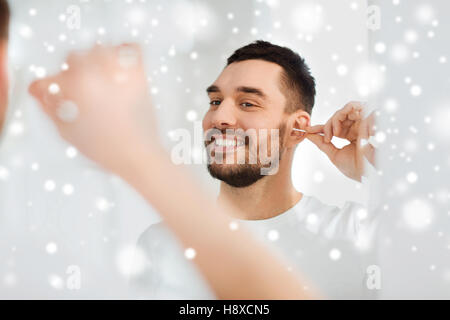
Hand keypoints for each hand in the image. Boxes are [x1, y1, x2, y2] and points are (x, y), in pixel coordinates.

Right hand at [29, 44, 159, 172]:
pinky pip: (130, 49)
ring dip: (98, 61)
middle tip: (85, 90)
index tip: (57, 96)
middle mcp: (92, 73)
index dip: (51, 89)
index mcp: (71, 88)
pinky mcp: (138, 74)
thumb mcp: (67, 131)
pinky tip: (122, 68)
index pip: (50, 78)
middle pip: (73, 58)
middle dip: (75, 72)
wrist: (137, 154)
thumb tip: (41, 91)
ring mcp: (116, 71)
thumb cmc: (103, 147)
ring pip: (100, 50)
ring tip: (104, 80)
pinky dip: (125, 53)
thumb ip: (50, 108)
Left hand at [305, 101, 376, 181]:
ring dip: (334, 121)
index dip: (320, 128)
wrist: (368, 172)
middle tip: (326, 139)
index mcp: (351, 135)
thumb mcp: (334, 154)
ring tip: (334, 134)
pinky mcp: (368, 116)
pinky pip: (353, 105)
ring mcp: (362, 121)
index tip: (307, 130)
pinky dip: (342, 112)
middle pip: (336, 118)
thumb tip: (308, 135)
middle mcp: (357, 127)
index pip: (333, 127)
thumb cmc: (354, 167)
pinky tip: (339, 129)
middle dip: (326, 127)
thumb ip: (321, 143)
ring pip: (342, 111)